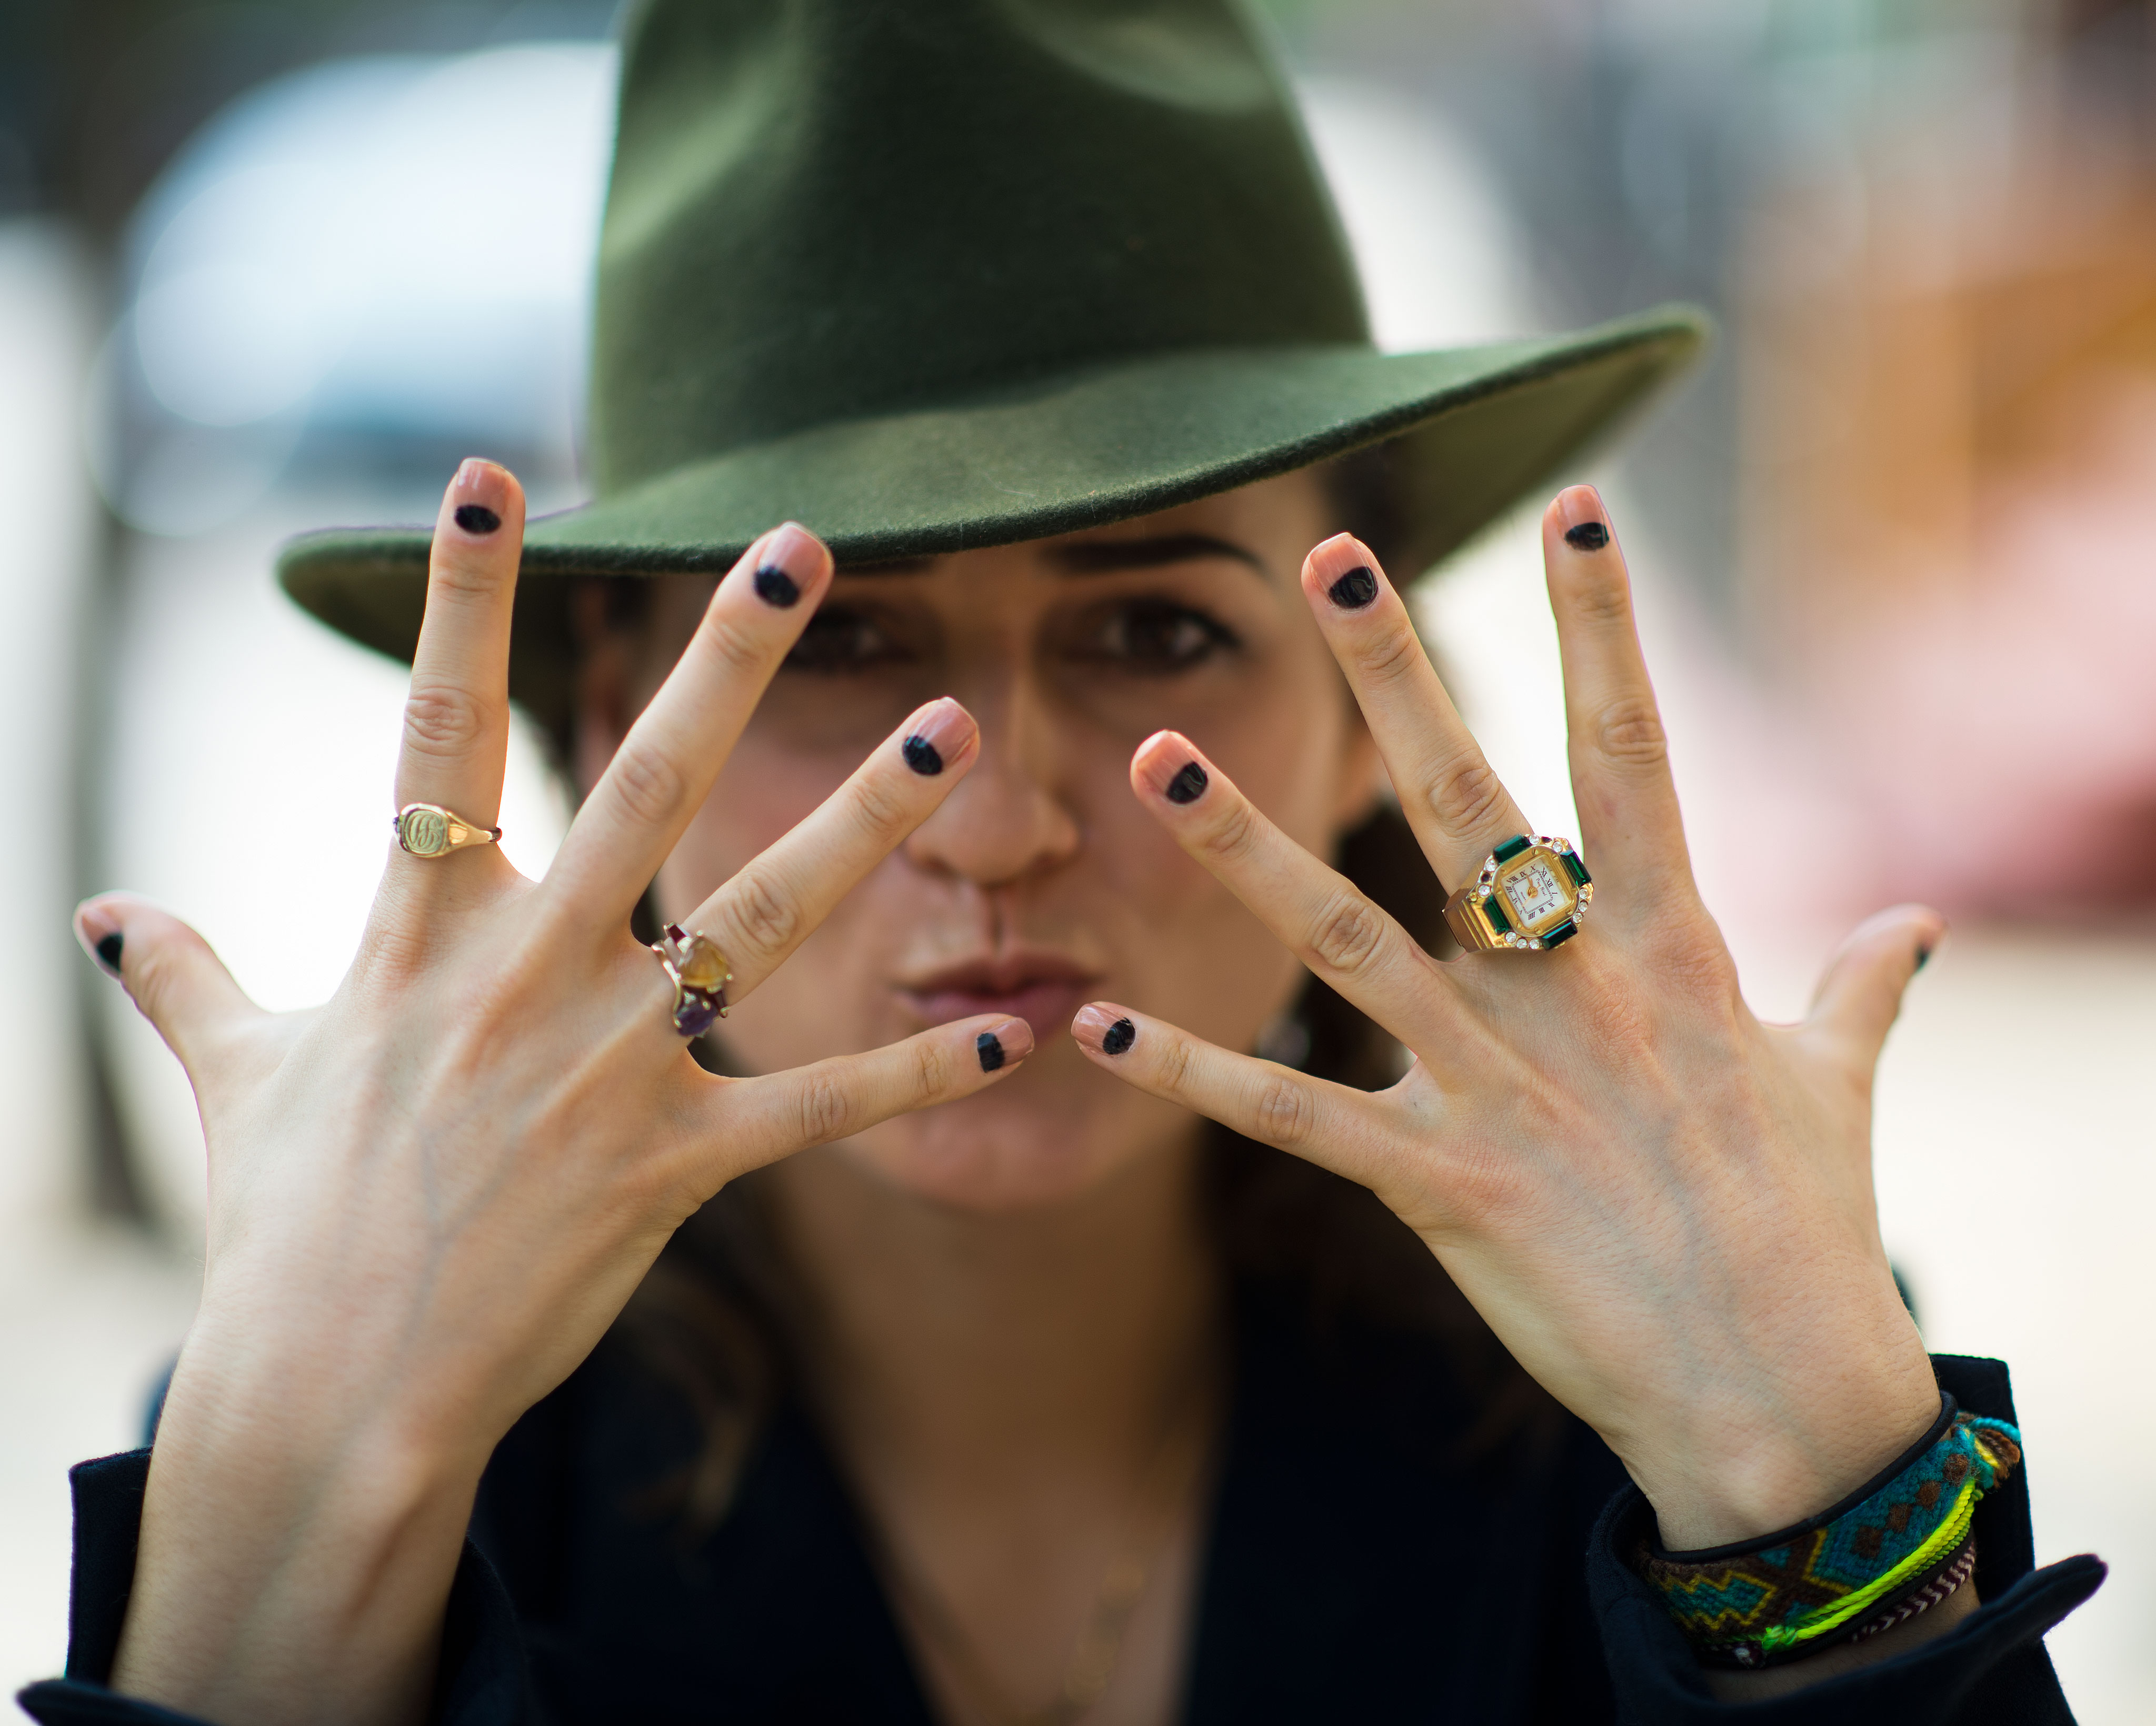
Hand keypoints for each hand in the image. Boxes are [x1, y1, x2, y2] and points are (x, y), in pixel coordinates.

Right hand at [78, 461, 1027, 1725]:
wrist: (329, 1386)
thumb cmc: (283, 1224)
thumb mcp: (233, 1076)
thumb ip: (183, 977)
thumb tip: (96, 916)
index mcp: (418, 932)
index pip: (440, 728)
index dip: (466, 598)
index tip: (495, 475)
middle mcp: (523, 977)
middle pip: (641, 782)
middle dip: (725, 659)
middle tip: (804, 543)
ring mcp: (606, 1070)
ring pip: (760, 916)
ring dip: (865, 816)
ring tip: (952, 728)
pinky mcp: (672, 1168)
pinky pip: (815, 1111)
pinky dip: (915, 1073)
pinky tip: (1017, 1035)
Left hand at [1074, 486, 1941, 1552]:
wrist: (1781, 1396)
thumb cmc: (1805, 1227)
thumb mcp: (1835, 1082)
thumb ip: (1862, 988)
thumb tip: (1923, 925)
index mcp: (1673, 944)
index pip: (1634, 748)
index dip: (1606, 626)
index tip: (1576, 510)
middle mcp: (1576, 990)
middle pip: (1469, 803)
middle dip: (1398, 675)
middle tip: (1326, 559)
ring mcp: (1501, 1085)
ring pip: (1346, 938)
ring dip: (1245, 849)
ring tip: (1157, 760)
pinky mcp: (1442, 1183)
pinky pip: (1297, 1115)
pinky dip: (1198, 1073)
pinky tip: (1099, 1030)